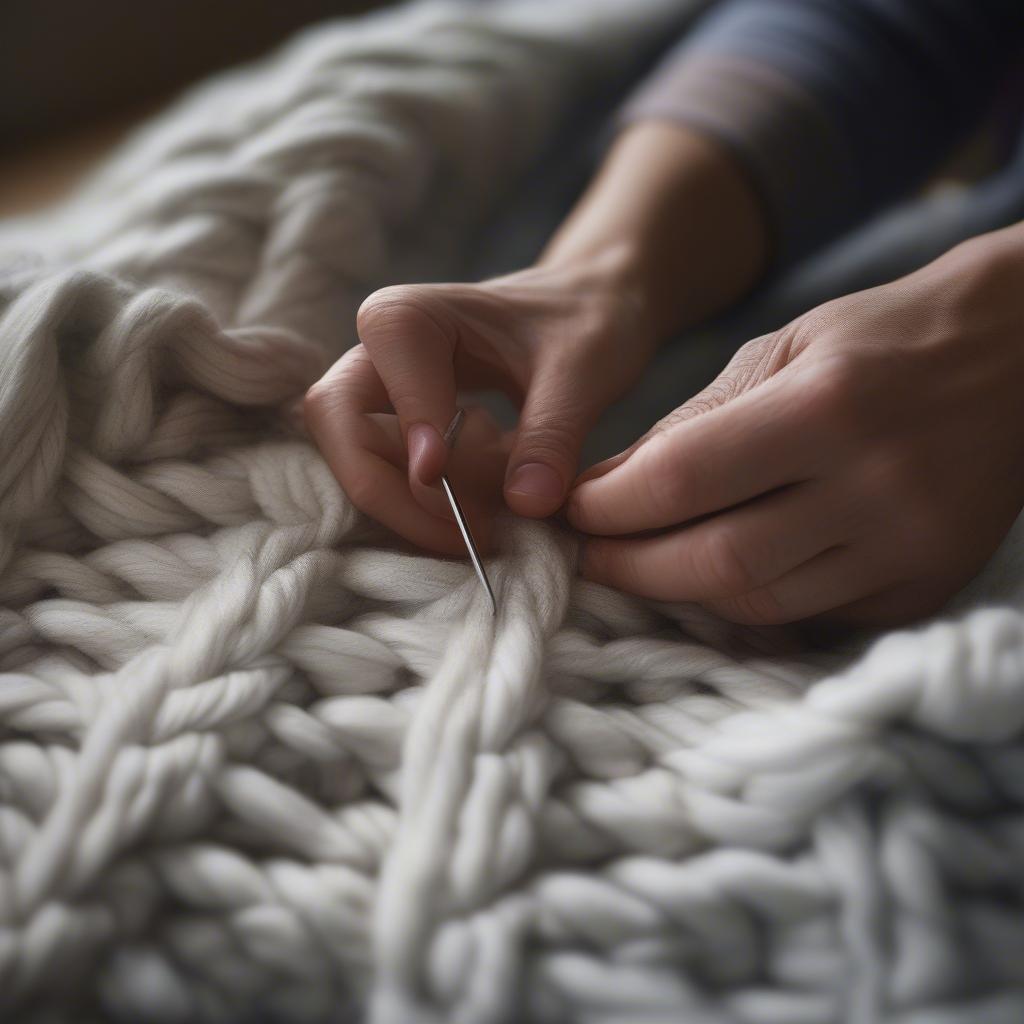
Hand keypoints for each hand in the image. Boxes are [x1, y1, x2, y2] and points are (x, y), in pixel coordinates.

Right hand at [304, 259, 654, 554]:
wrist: (588, 311)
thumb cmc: (584, 322)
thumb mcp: (584, 372)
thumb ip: (553, 435)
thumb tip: (526, 503)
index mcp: (408, 319)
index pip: (375, 392)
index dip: (404, 444)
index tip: (444, 482)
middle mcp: (376, 353)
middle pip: (342, 434)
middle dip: (396, 495)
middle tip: (467, 534)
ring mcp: (381, 395)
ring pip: (360, 466)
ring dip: (418, 509)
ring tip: (491, 522)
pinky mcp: (397, 430)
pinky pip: (392, 480)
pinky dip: (434, 508)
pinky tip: (489, 505)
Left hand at [568, 227, 1023, 625]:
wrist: (1018, 354)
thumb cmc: (883, 338)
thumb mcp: (782, 348)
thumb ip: (692, 422)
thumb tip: (607, 486)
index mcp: (826, 406)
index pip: (683, 478)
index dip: (611, 506)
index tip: (573, 510)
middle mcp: (875, 485)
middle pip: (717, 561)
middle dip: (632, 568)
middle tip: (589, 557)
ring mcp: (908, 546)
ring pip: (760, 602)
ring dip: (683, 592)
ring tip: (642, 568)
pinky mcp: (924, 586)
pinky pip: (811, 615)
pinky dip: (750, 601)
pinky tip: (717, 576)